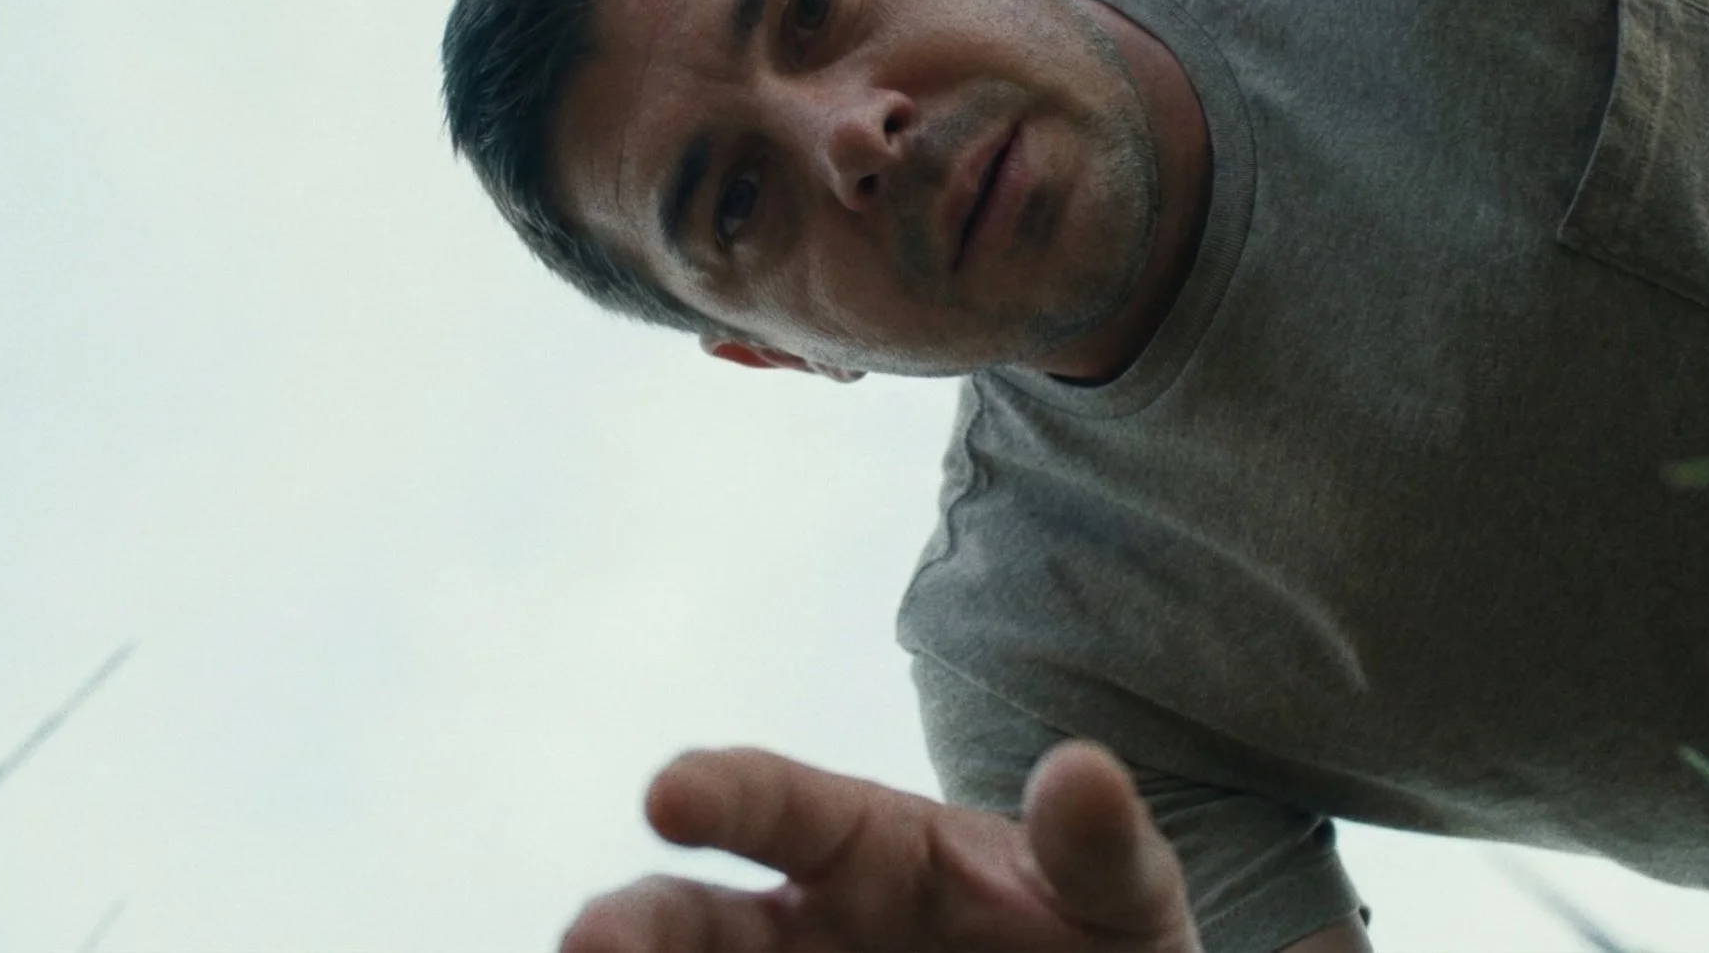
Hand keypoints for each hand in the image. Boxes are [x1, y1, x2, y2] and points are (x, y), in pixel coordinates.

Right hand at [560, 740, 1202, 952]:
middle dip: (629, 928)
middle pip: (690, 921)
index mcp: (870, 849)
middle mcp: (801, 930)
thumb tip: (1085, 772)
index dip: (721, 791)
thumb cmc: (1098, 944)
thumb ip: (1100, 849)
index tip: (668, 793)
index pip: (781, 802)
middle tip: (586, 943)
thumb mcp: (1122, 898)